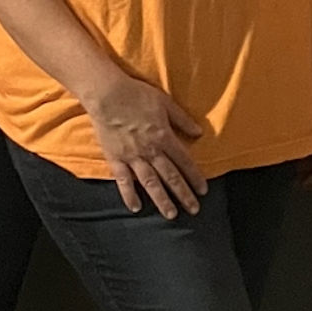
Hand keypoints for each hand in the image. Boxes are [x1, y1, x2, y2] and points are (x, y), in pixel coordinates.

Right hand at [82, 73, 208, 218]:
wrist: (107, 95)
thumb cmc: (138, 95)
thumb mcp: (166, 103)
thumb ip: (182, 120)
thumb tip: (199, 133)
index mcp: (164, 137)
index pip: (184, 162)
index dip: (195, 177)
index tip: (203, 190)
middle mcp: (150, 151)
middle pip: (170, 176)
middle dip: (183, 194)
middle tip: (194, 209)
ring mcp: (132, 157)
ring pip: (150, 183)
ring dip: (161, 200)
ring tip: (171, 215)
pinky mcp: (115, 159)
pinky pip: (123, 181)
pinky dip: (129, 195)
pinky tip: (136, 208)